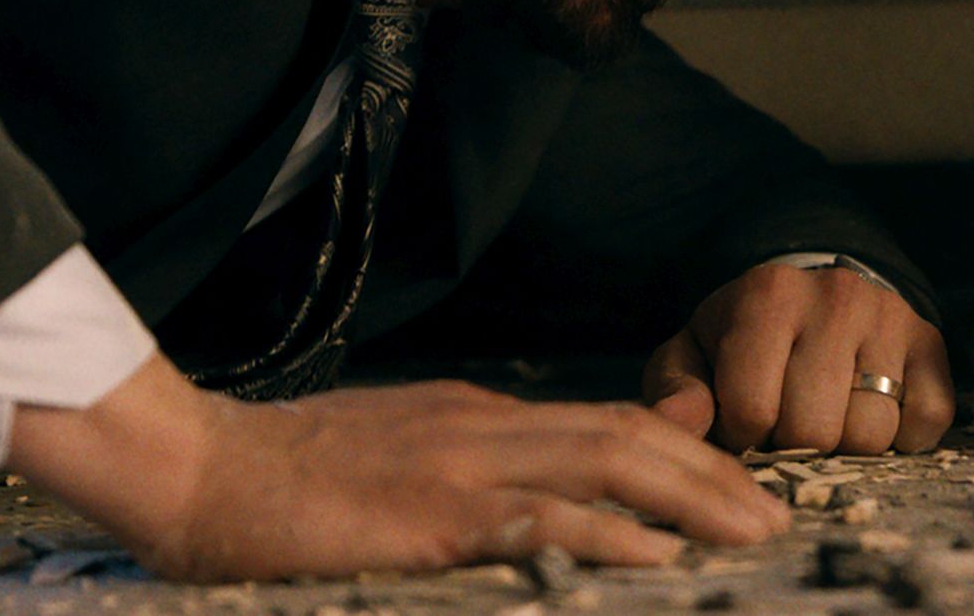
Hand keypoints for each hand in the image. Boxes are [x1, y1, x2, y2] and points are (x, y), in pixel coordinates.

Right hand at [10, 354, 789, 581]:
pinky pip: (534, 521)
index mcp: (478, 416)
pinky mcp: (428, 515)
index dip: (690, 453)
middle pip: (630, 436)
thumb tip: (573, 459)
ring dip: (689, 499)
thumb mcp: (414, 446)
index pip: (611, 423)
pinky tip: (654, 556)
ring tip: (751, 535)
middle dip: (715, 475)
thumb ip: (499, 455)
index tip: (747, 493)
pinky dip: (602, 534)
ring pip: (604, 465)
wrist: (195, 465)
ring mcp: (457, 466)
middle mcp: (482, 427)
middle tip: (778, 520)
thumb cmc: (293, 478)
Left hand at [642, 260, 952, 454]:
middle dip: (793, 446)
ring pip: (872, 434)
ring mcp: (890, 317)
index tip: (742, 426)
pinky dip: (903, 438)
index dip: (741, 437)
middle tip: (785, 427)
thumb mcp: (694, 354)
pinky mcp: (931, 342)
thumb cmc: (743, 339)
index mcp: (768, 295)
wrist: (813, 296)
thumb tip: (678, 422)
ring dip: (846, 447)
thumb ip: (675, 390)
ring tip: (827, 418)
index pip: (752, 408)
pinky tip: (873, 413)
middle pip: (814, 430)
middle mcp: (836, 296)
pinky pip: (928, 421)